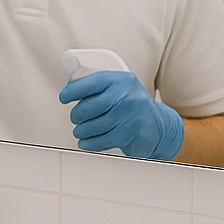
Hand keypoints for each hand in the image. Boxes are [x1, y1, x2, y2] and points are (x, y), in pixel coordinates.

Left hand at [59, 71, 183, 161]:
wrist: (159, 126)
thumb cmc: (132, 106)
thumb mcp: (120, 88)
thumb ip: (100, 87)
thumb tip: (70, 90)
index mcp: (121, 80)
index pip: (91, 82)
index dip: (72, 91)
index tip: (64, 97)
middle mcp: (126, 96)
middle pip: (87, 107)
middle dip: (76, 115)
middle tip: (76, 118)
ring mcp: (129, 116)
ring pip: (91, 126)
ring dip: (80, 131)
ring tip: (81, 130)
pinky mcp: (129, 135)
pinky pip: (99, 141)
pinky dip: (88, 143)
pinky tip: (86, 141)